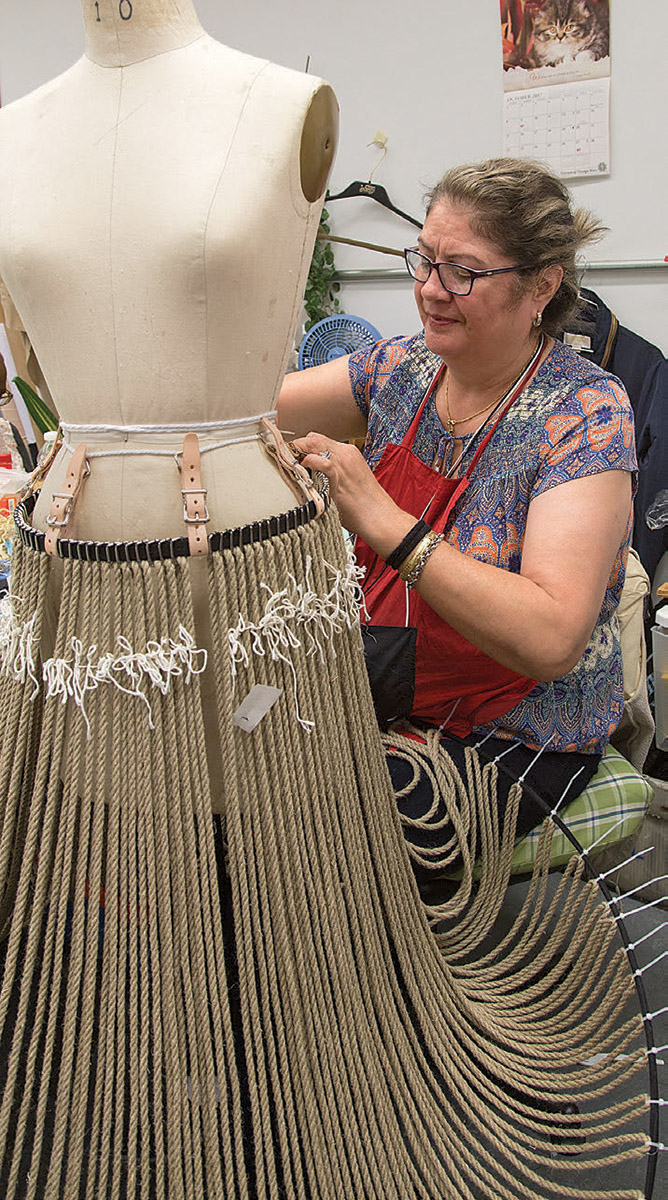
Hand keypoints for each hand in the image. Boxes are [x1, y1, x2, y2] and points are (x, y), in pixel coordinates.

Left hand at [292, 433, 405, 547]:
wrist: (379, 516)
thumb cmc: (363, 504)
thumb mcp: (347, 482)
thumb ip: (330, 475)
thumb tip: (310, 478)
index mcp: (348, 453)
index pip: (319, 440)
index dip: (302, 445)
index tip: (291, 454)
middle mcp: (345, 453)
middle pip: (314, 438)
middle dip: (297, 445)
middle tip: (284, 457)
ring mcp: (343, 463)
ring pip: (314, 443)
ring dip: (298, 451)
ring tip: (287, 461)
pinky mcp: (340, 476)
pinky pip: (322, 462)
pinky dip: (309, 461)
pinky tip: (301, 467)